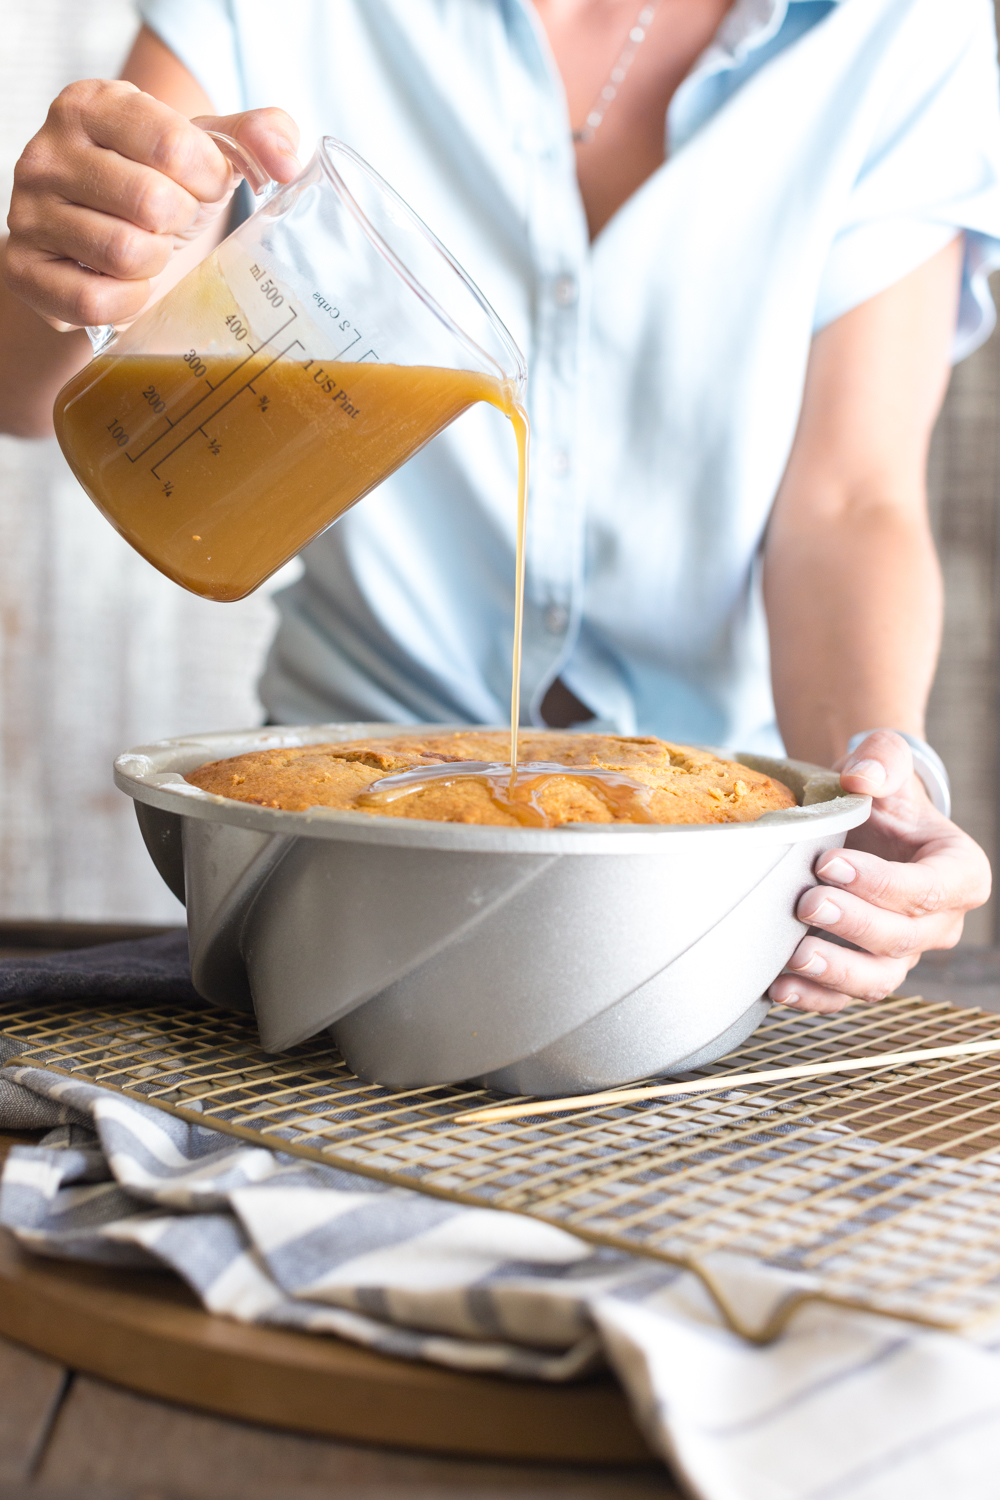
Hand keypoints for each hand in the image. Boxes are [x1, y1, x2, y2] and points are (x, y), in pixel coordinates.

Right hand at [3, 79, 300, 330]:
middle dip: (180, 224)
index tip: (201, 187)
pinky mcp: (22, 269)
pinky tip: (127, 285)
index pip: (175, 146)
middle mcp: (47, 152)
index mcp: (92, 105)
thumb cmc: (156, 190)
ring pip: (124, 253)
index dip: (207, 180)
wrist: (101, 247)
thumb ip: (255, 138)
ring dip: (155, 264)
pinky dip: (127, 303)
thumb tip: (288, 159)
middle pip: (151, 202)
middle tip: (169, 224)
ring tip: (147, 251)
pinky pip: (93, 302)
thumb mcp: (203, 154)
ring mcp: (26, 211)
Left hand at [768, 730, 990, 1012]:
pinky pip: (846, 998)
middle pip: (902, 937)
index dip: (880, 883)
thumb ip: (882, 759)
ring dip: (836, 972)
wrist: (862, 824)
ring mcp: (904, 953)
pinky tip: (779, 986)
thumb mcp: (886, 764)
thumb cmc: (881, 796)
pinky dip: (813, 997)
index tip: (828, 864)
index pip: (929, 889)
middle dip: (852, 924)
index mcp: (960, 873)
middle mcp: (940, 923)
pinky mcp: (866, 972)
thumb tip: (861, 777)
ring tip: (794, 955)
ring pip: (879, 979)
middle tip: (806, 902)